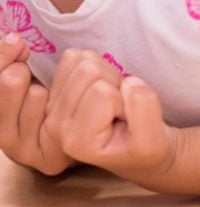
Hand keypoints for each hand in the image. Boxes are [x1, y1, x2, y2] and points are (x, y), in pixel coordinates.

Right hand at [0, 34, 71, 174]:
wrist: (70, 131)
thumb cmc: (37, 97)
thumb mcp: (12, 76)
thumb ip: (4, 58)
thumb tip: (15, 39)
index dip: (2, 52)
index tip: (19, 43)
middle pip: (9, 81)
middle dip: (26, 68)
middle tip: (34, 75)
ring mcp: (21, 150)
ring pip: (35, 95)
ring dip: (46, 87)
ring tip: (49, 96)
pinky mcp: (49, 159)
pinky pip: (57, 113)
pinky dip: (64, 101)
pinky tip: (62, 108)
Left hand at [44, 49, 175, 180]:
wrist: (135, 149)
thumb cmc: (144, 149)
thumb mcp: (154, 142)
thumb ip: (144, 110)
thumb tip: (130, 81)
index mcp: (77, 141)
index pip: (103, 92)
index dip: (124, 101)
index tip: (126, 122)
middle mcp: (56, 123)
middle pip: (89, 71)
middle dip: (114, 85)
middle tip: (121, 109)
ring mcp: (52, 104)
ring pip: (82, 60)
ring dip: (106, 76)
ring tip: (113, 101)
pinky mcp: (55, 88)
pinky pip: (74, 56)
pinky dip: (96, 66)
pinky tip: (101, 90)